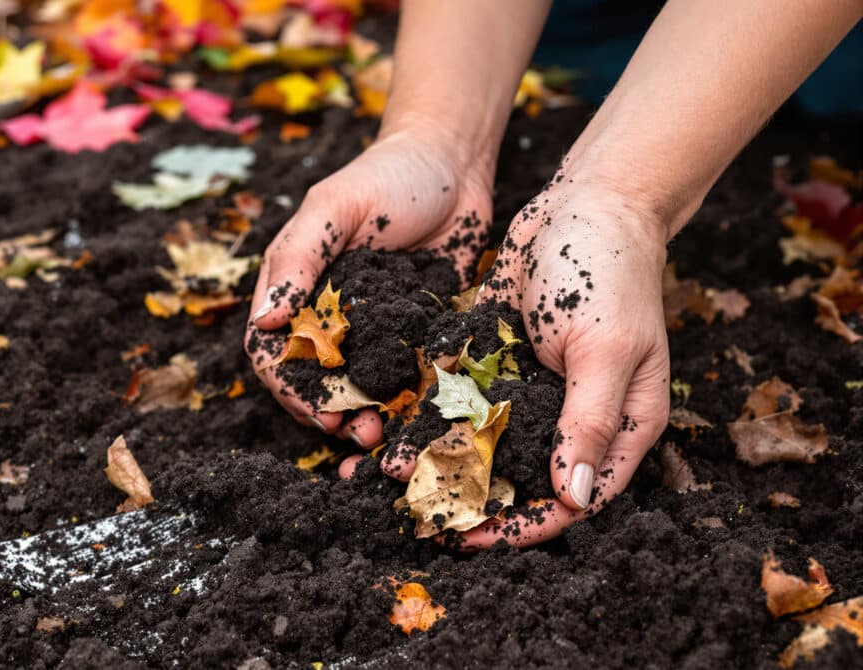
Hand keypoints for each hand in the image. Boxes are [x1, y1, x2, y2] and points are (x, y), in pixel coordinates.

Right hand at [245, 122, 494, 446]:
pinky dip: (405, 401)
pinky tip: (416, 416)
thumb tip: (266, 321)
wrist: (456, 164)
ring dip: (364, 416)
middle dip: (327, 411)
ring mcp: (374, 328)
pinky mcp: (416, 332)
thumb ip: (298, 259)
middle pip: (313, 380)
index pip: (273, 350)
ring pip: (358, 387)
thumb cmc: (386, 177)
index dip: (287, 385)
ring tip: (380, 435)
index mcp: (298, 287)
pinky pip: (406, 375)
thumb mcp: (334, 208)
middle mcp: (331, 314)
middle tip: (353, 432)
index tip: (315, 408)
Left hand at [431, 182, 670, 548]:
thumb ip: (588, 421)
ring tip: (395, 484)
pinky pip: (463, 399)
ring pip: (487, 443)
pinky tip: (392, 434)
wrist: (581, 201)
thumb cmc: (610, 272)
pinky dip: (431, 418)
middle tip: (426, 521)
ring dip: (445, 465)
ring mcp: (533, 388)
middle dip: (477, 501)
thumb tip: (573, 497)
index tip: (478, 538)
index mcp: (620, 422)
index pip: (577, 496)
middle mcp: (573, 414)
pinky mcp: (497, 359)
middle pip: (525, 476)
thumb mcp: (606, 349)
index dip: (529, 524)